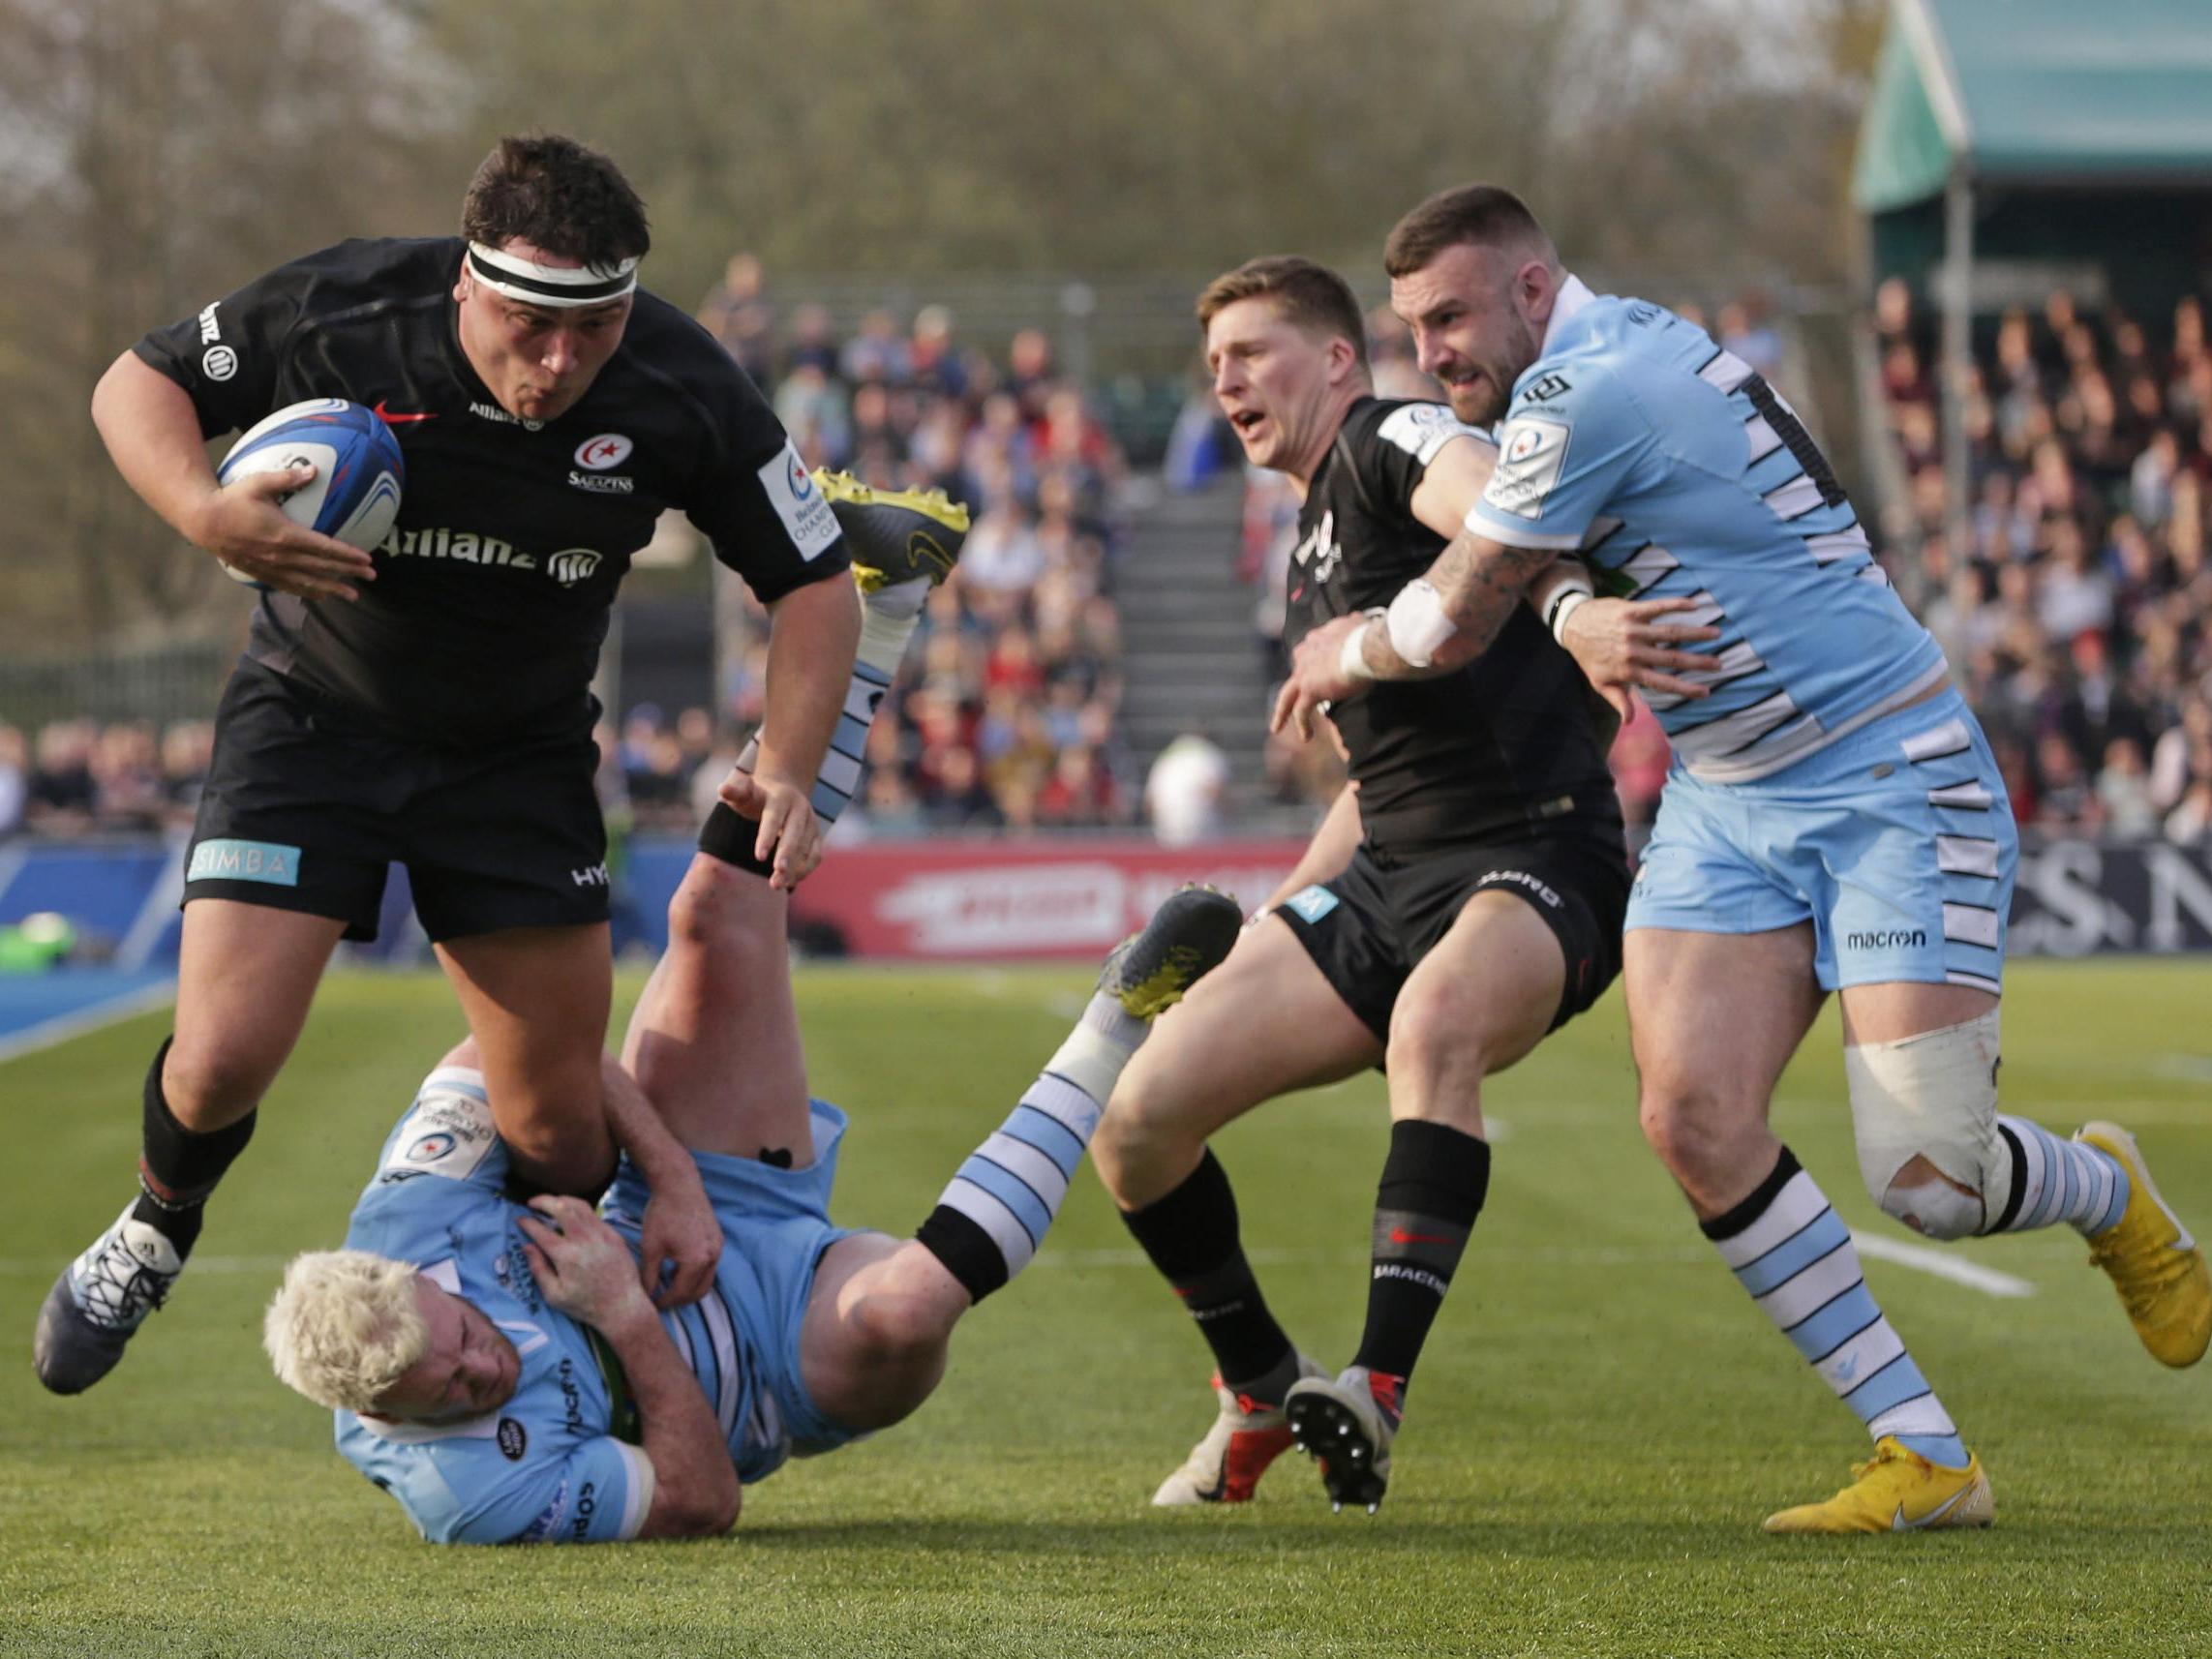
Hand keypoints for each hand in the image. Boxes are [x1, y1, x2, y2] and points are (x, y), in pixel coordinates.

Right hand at [188, 466, 378, 599]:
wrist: (202, 521)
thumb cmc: (231, 499)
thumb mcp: (259, 483)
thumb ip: (288, 478)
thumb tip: (314, 469)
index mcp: (285, 535)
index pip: (325, 548)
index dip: (348, 555)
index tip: (367, 560)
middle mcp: (281, 556)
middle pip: (322, 567)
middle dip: (349, 573)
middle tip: (371, 576)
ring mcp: (271, 567)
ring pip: (308, 582)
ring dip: (333, 589)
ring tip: (352, 596)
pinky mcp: (260, 573)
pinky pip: (288, 586)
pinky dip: (307, 592)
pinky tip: (320, 596)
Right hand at [517, 1195, 653, 1329]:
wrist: (622, 1306)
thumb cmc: (585, 1305)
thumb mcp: (554, 1295)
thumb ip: (538, 1269)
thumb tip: (527, 1246)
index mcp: (566, 1256)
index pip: (541, 1230)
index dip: (527, 1222)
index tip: (519, 1219)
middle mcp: (584, 1239)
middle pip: (561, 1207)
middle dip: (543, 1200)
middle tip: (532, 1203)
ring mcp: (602, 1234)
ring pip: (580, 1205)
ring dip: (562, 1200)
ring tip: (551, 1204)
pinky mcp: (614, 1234)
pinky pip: (594, 1215)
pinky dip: (579, 1211)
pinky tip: (573, 1217)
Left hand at [635, 1169, 719, 1310]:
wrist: (679, 1184)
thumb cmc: (662, 1214)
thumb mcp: (650, 1248)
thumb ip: (649, 1276)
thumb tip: (645, 1297)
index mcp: (696, 1261)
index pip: (681, 1294)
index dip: (664, 1303)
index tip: (651, 1305)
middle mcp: (713, 1257)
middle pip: (698, 1293)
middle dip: (680, 1300)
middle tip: (661, 1300)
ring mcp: (718, 1248)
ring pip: (706, 1280)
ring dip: (689, 1287)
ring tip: (668, 1284)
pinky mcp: (718, 1239)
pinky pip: (710, 1266)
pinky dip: (696, 1273)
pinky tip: (678, 1266)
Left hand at [715, 769, 821, 888]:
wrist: (782, 790)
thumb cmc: (756, 796)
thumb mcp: (743, 789)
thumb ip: (734, 790)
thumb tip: (723, 789)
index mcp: (781, 797)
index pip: (774, 818)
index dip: (767, 838)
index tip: (759, 857)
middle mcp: (800, 809)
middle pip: (795, 834)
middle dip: (786, 856)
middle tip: (777, 877)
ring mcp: (811, 823)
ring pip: (806, 848)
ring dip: (794, 869)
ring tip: (777, 885)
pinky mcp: (816, 836)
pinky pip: (815, 855)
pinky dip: (805, 870)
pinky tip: (789, 883)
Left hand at [1270, 614, 1366, 740]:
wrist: (1364, 647)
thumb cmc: (1367, 635)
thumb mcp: (1358, 623)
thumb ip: (1355, 623)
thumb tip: (1359, 618)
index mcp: (1317, 638)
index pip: (1310, 651)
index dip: (1313, 662)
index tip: (1319, 671)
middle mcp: (1306, 653)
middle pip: (1295, 673)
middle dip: (1294, 686)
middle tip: (1294, 697)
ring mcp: (1304, 673)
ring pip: (1287, 696)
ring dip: (1282, 713)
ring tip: (1277, 727)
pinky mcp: (1309, 690)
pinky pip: (1301, 712)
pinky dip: (1303, 725)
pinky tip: (1306, 736)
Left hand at [1558, 596, 1722, 720]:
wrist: (1571, 624)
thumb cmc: (1588, 656)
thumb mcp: (1600, 683)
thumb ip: (1618, 701)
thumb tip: (1630, 721)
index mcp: (1628, 672)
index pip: (1662, 683)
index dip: (1685, 688)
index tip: (1706, 691)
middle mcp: (1633, 651)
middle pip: (1672, 658)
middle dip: (1698, 662)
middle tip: (1719, 664)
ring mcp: (1633, 630)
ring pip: (1670, 632)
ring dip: (1695, 632)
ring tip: (1716, 633)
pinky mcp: (1631, 611)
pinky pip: (1658, 607)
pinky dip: (1676, 605)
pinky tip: (1695, 605)